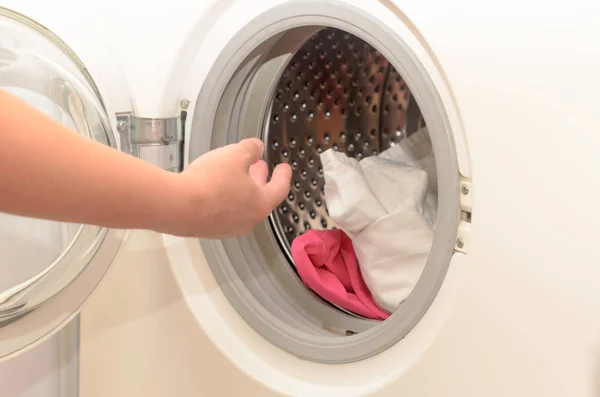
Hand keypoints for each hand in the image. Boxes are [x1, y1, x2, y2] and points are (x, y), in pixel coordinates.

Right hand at [166, 138, 291, 237]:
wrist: (177, 206)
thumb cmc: (210, 182)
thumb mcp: (235, 155)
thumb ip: (250, 149)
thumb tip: (256, 148)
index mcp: (261, 204)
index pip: (279, 189)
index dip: (283, 176)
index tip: (284, 168)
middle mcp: (247, 221)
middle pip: (260, 198)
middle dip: (259, 180)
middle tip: (259, 167)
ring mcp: (227, 228)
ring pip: (240, 206)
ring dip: (241, 189)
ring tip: (234, 175)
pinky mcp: (208, 230)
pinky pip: (222, 212)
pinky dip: (224, 198)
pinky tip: (215, 187)